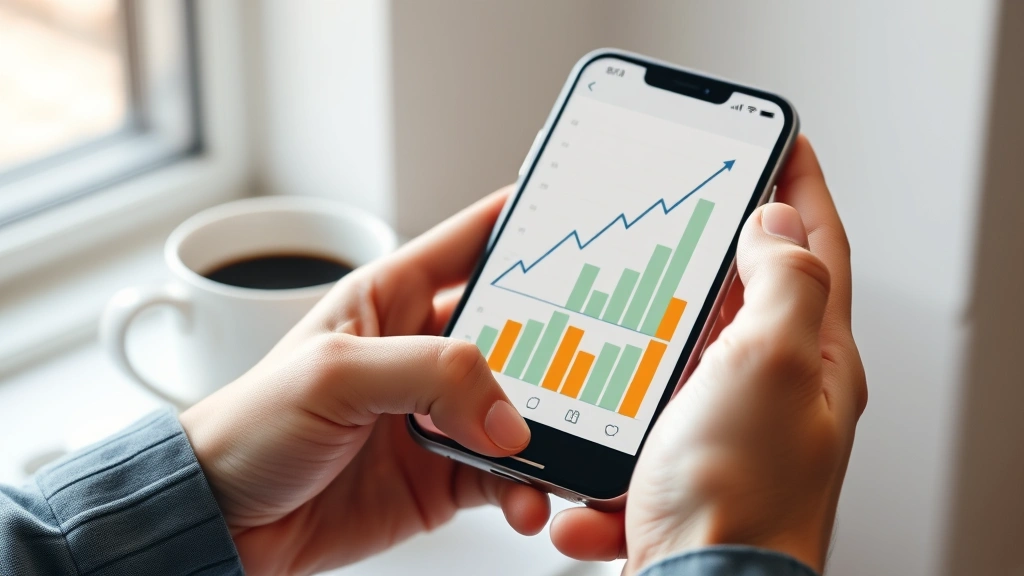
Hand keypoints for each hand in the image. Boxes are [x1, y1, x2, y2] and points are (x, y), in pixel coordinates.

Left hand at [179, 189, 550, 575]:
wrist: (227, 522)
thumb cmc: (251, 426)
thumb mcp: (334, 372)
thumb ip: (429, 374)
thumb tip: (507, 414)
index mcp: (395, 297)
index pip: (476, 240)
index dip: (529, 224)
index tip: (584, 217)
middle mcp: (425, 351)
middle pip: (520, 331)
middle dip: (564, 344)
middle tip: (602, 358)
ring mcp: (440, 415)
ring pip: (522, 409)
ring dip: (550, 429)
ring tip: (562, 446)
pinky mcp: (446, 473)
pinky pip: (508, 475)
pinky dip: (528, 489)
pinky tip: (528, 499)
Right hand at [550, 136, 866, 573]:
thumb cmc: (738, 500)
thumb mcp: (772, 365)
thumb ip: (783, 283)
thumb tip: (776, 224)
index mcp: (812, 359)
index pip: (818, 248)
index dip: (800, 187)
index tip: (779, 142)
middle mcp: (775, 390)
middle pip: (749, 295)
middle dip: (713, 255)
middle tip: (681, 217)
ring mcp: (724, 425)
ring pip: (679, 354)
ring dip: (639, 347)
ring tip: (611, 338)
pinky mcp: (676, 458)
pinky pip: (634, 419)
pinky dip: (613, 428)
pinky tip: (604, 453)